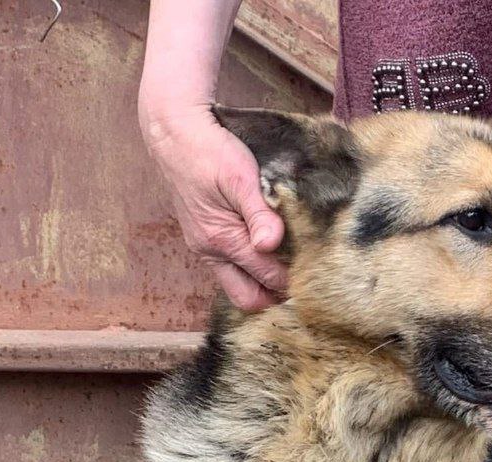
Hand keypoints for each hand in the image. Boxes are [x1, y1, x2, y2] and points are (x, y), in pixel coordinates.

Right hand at [143, 106, 286, 310]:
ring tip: (290, 269)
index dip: (292, 281)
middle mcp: (210, 252)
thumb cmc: (210, 150)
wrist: (174, 133)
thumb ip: (258, 213)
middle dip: (274, 297)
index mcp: (222, 240)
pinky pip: (230, 269)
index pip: (266, 277)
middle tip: (303, 282)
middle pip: (248, 298)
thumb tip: (270, 244)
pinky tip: (268, 254)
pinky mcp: (203, 239)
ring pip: (238, 285)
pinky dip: (251, 270)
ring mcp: (204, 248)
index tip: (316, 275)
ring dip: (262, 284)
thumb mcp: (240, 177)